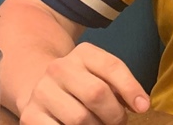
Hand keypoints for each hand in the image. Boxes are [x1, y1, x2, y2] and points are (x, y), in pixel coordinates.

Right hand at [18, 42, 149, 123]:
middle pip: (96, 94)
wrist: (41, 87)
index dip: (131, 88)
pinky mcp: (29, 115)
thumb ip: (121, 85)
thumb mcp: (101, 74)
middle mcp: (60, 68)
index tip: (142, 107)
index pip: (112, 67)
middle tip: (118, 122)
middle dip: (114, 114)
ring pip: (79, 118)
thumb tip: (141, 105)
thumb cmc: (83, 83)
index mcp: (83, 53)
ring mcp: (42, 91)